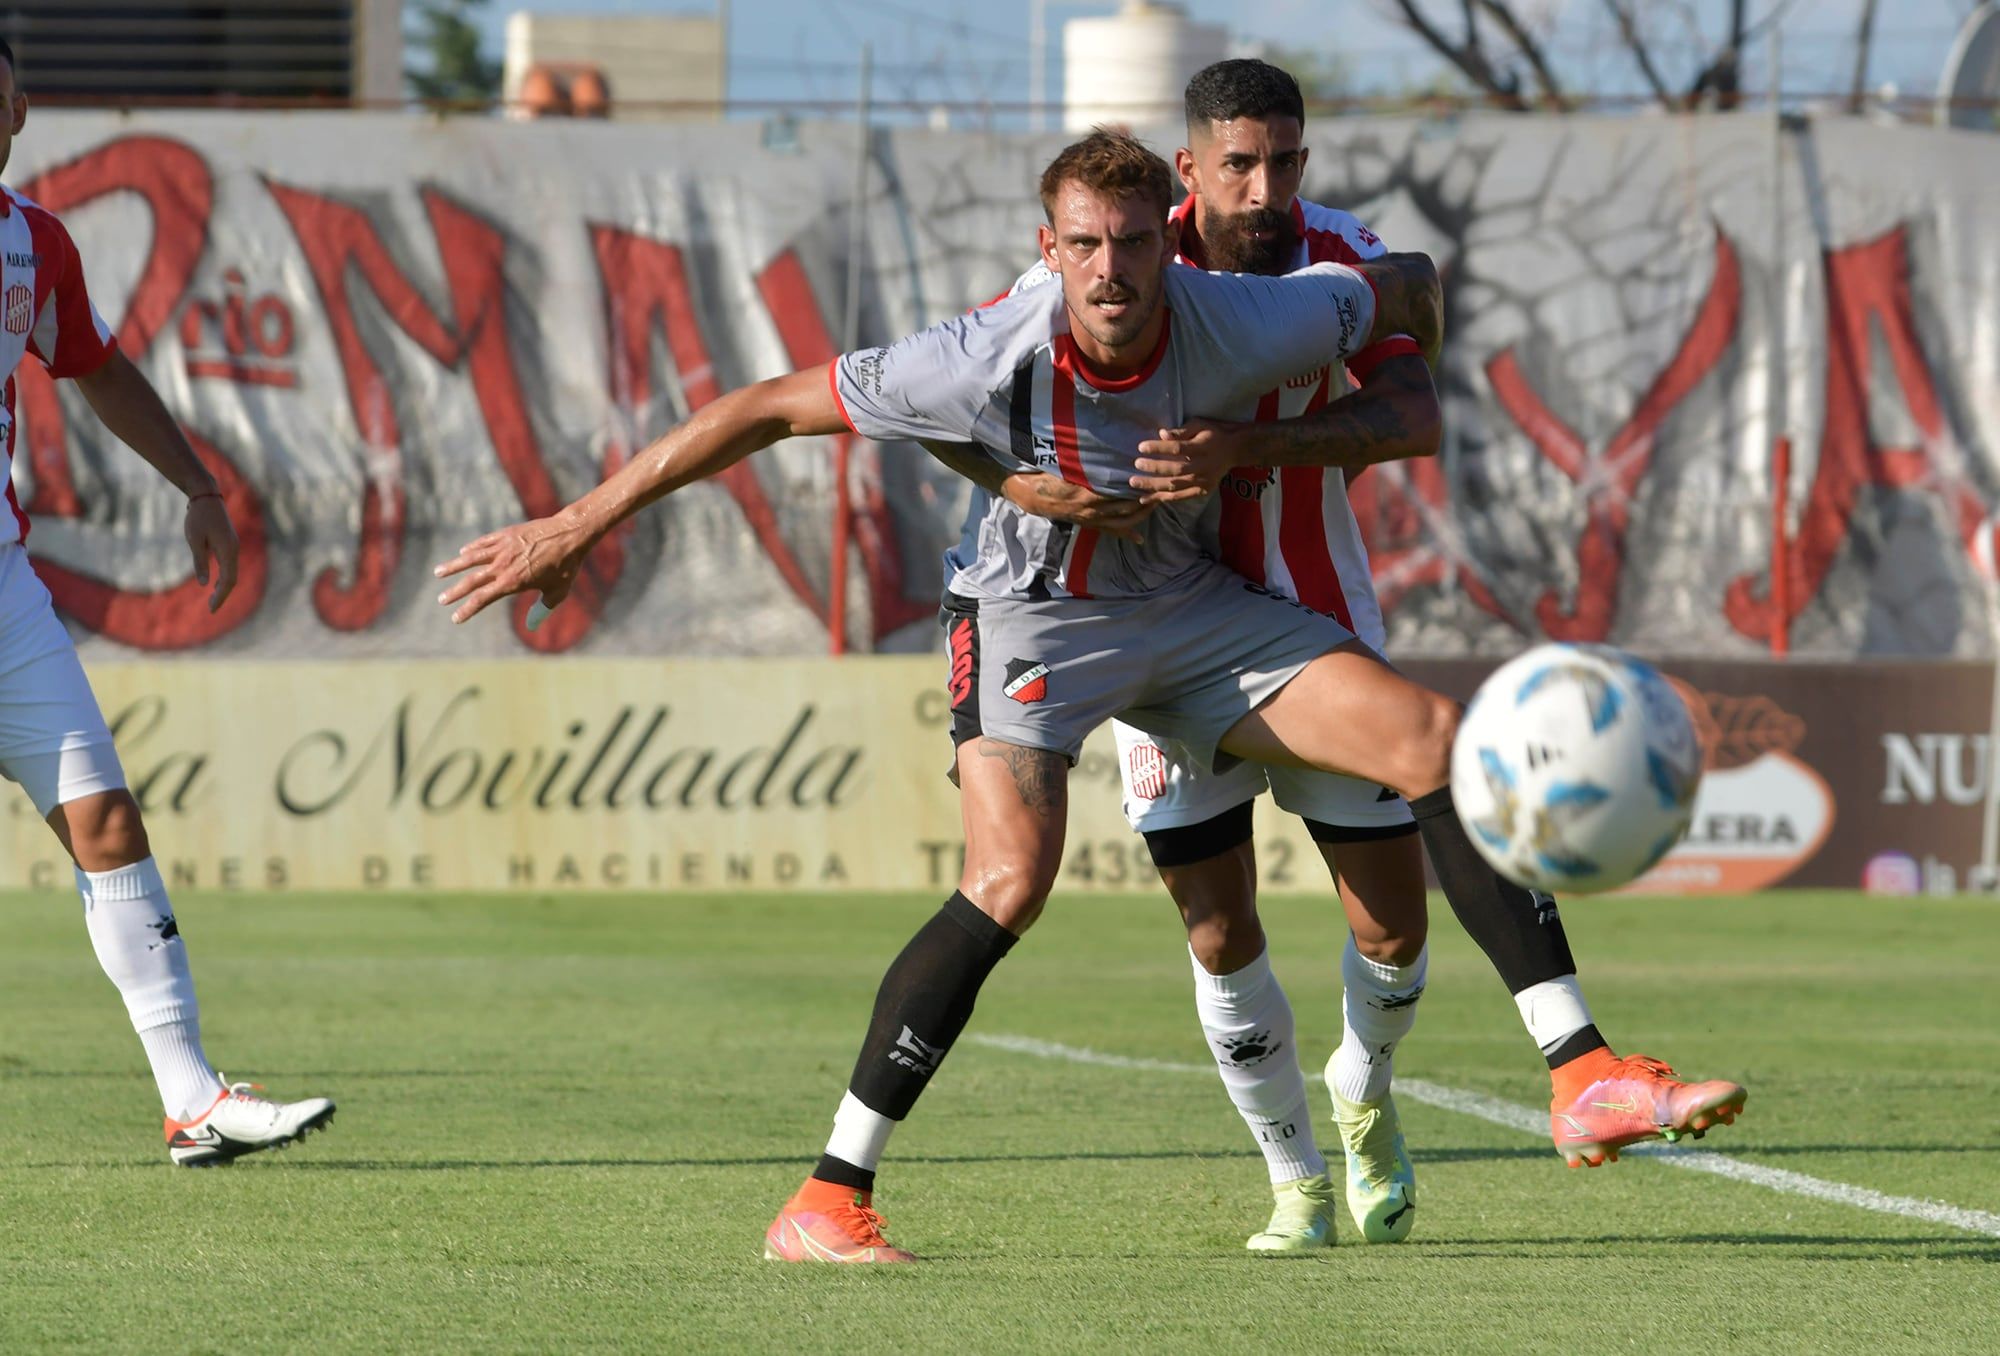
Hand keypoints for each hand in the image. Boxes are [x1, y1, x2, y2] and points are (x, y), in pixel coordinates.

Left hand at [184, 492, 238, 612]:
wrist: (206, 497)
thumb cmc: (198, 517)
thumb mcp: (194, 540)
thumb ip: (200, 562)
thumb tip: (203, 584)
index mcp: (228, 550)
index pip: (228, 580)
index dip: (221, 596)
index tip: (211, 609)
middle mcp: (234, 550)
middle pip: (232, 579)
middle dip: (222, 595)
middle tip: (210, 609)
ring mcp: (232, 547)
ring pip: (231, 572)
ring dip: (223, 587)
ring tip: (212, 600)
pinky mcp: (228, 543)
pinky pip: (229, 565)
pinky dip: (223, 577)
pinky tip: (215, 583)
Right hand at [434, 514, 592, 623]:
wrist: (569, 534)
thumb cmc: (566, 566)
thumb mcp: (557, 593)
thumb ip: (541, 610)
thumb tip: (531, 625)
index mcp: (512, 582)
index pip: (482, 599)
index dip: (467, 610)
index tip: (455, 618)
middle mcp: (503, 565)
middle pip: (471, 581)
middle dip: (455, 592)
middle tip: (441, 600)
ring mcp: (502, 548)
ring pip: (470, 558)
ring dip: (452, 566)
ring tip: (438, 572)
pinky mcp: (506, 534)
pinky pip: (484, 543)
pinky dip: (472, 548)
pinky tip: (463, 552)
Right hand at [1001, 472, 1154, 541]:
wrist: (1034, 495)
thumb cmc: (1052, 477)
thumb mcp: (1070, 466)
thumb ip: (1090, 464)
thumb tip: (1110, 454)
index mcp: (1089, 493)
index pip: (1121, 490)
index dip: (1138, 486)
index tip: (1152, 477)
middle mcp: (1094, 508)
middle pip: (1127, 506)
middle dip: (1145, 499)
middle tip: (1161, 489)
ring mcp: (1093, 518)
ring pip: (1123, 519)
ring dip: (1141, 513)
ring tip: (1155, 503)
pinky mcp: (1090, 524)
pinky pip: (1111, 531)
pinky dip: (1127, 534)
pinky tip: (1140, 538)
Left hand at [1132, 418, 1252, 503]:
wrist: (1235, 450)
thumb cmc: (1213, 434)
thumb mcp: (1200, 425)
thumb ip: (1181, 430)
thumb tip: (1161, 434)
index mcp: (1203, 447)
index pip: (1178, 448)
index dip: (1159, 448)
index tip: (1141, 447)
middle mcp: (1203, 466)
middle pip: (1175, 469)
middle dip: (1154, 468)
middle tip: (1136, 465)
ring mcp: (1203, 481)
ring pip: (1175, 486)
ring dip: (1153, 486)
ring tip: (1134, 484)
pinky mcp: (1202, 491)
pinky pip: (1180, 497)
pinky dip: (1162, 498)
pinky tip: (1146, 498)